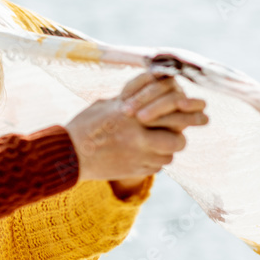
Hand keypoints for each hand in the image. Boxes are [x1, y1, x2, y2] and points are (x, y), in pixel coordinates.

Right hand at [65, 71, 207, 183]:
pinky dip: (153, 160)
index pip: (171, 110)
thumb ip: (132, 100)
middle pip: (177, 139)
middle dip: (179, 134)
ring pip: (169, 155)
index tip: (193, 108)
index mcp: (132, 115)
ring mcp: (137, 157)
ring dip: (165, 149)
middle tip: (177, 132)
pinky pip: (156, 167)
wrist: (66, 154)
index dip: (187, 111)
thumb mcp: (107, 104)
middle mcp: (138, 137)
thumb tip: (155, 87)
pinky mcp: (134, 172)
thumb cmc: (86, 125)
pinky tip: (140, 154)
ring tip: (153, 144)